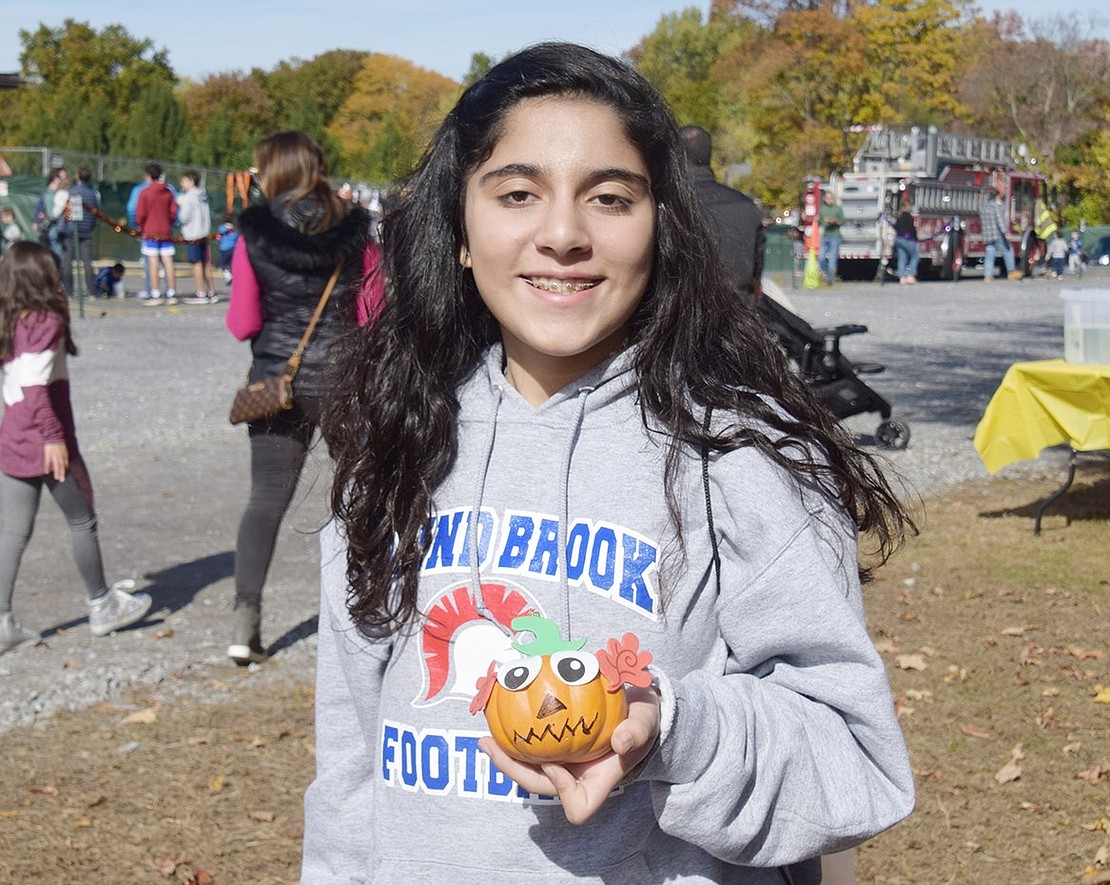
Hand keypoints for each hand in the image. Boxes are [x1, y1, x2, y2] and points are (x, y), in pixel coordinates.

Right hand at [43, 442, 68, 480]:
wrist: (53, 436)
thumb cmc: (58, 443)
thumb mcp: (64, 450)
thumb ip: (64, 457)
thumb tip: (65, 464)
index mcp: (65, 455)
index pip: (66, 465)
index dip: (65, 471)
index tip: (65, 476)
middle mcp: (60, 456)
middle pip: (62, 467)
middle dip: (62, 474)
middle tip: (62, 480)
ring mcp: (54, 456)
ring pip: (56, 466)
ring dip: (56, 472)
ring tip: (56, 478)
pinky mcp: (48, 454)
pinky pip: (47, 462)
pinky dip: (47, 468)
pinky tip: (46, 472)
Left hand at [478, 685, 660, 823]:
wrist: (638, 707)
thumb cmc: (644, 720)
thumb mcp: (646, 723)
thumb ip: (636, 732)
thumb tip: (621, 741)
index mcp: (599, 781)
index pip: (578, 807)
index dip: (562, 792)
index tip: (555, 764)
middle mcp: (577, 778)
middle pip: (540, 787)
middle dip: (513, 771)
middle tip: (490, 746)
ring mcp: (565, 764)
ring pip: (530, 771)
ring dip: (507, 758)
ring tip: (486, 738)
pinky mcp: (556, 748)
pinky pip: (531, 750)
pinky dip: (515, 738)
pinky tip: (500, 718)